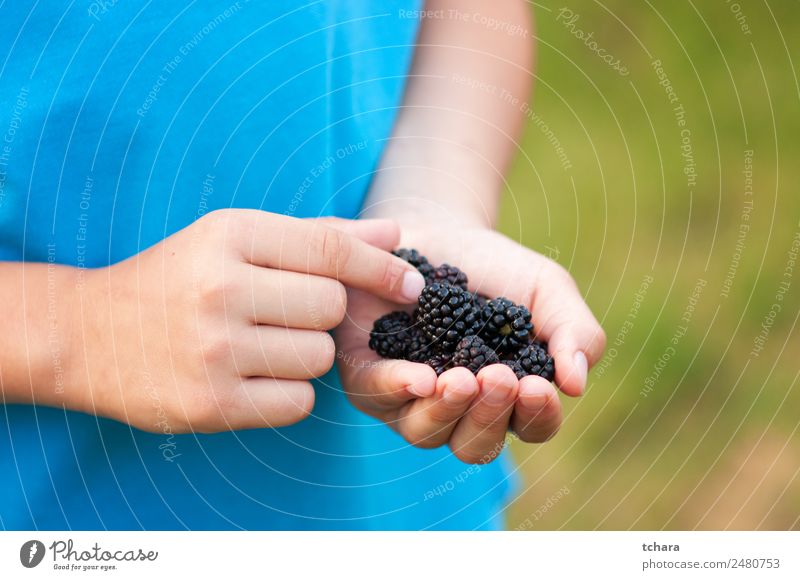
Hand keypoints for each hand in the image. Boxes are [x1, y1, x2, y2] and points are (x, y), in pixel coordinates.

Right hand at [66, 210, 423, 433]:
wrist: (85, 334)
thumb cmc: (175, 280)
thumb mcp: (235, 239)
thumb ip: (318, 236)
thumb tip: (393, 232)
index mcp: (229, 235)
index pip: (331, 248)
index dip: (381, 268)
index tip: (411, 285)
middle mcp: (221, 289)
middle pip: (333, 309)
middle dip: (326, 315)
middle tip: (288, 315)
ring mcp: (214, 350)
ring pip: (320, 358)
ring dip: (308, 355)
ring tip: (264, 345)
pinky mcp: (210, 404)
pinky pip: (298, 402)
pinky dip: (289, 392)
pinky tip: (254, 377)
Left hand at [334, 226, 605, 463]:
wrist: (440, 230)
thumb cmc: (499, 270)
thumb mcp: (548, 291)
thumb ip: (573, 332)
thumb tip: (577, 384)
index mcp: (508, 399)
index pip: (531, 427)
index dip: (537, 416)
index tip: (536, 387)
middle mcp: (458, 409)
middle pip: (474, 444)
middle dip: (488, 416)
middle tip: (498, 378)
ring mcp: (410, 399)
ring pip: (424, 433)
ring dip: (445, 411)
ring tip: (461, 378)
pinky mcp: (367, 373)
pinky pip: (376, 394)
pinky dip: (397, 389)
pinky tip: (420, 376)